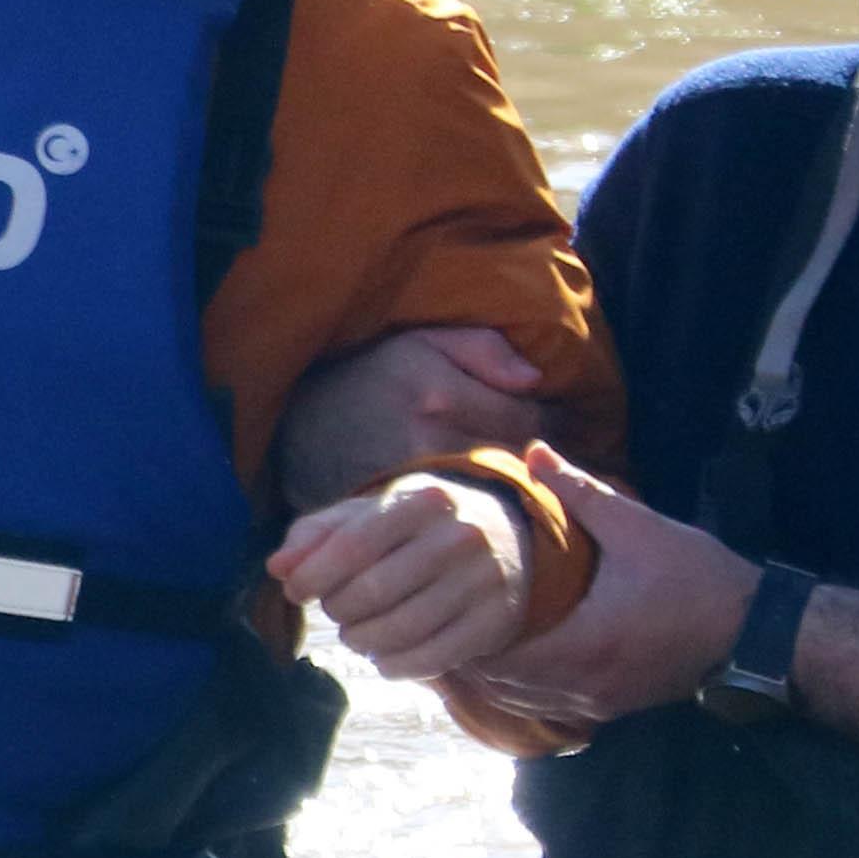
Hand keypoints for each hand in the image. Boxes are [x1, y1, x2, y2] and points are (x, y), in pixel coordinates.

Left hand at [269, 469, 533, 686]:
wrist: (503, 539)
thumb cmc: (413, 528)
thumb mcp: (367, 515)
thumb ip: (316, 535)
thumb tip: (278, 567)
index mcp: (422, 501)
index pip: (353, 546)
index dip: (313, 576)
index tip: (295, 590)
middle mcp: (458, 537)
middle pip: (373, 592)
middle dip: (339, 610)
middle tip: (336, 611)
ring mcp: (482, 581)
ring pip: (400, 631)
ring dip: (362, 641)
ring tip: (356, 634)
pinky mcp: (494, 623)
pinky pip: (431, 659)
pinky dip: (394, 666)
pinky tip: (383, 657)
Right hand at [279, 319, 548, 507]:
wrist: (299, 427)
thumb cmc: (365, 378)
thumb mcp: (417, 342)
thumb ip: (480, 348)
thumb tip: (534, 380)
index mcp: (441, 393)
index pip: (528, 418)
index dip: (554, 422)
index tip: (560, 424)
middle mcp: (430, 441)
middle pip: (517, 460)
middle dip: (539, 459)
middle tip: (550, 459)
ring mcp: (416, 482)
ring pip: (495, 491)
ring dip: (517, 487)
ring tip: (526, 480)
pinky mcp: (403, 514)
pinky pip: (462, 515)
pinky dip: (483, 510)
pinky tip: (489, 503)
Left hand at [463, 448, 757, 728]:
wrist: (759, 633)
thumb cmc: (699, 579)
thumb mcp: (638, 529)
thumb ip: (579, 493)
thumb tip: (533, 452)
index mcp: (582, 646)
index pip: (494, 655)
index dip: (460, 630)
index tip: (441, 598)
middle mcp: (581, 687)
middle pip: (495, 685)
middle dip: (465, 652)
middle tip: (440, 613)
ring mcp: (595, 705)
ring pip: (517, 703)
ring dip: (488, 675)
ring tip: (464, 634)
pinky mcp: (609, 709)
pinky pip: (544, 708)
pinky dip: (518, 688)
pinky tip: (509, 657)